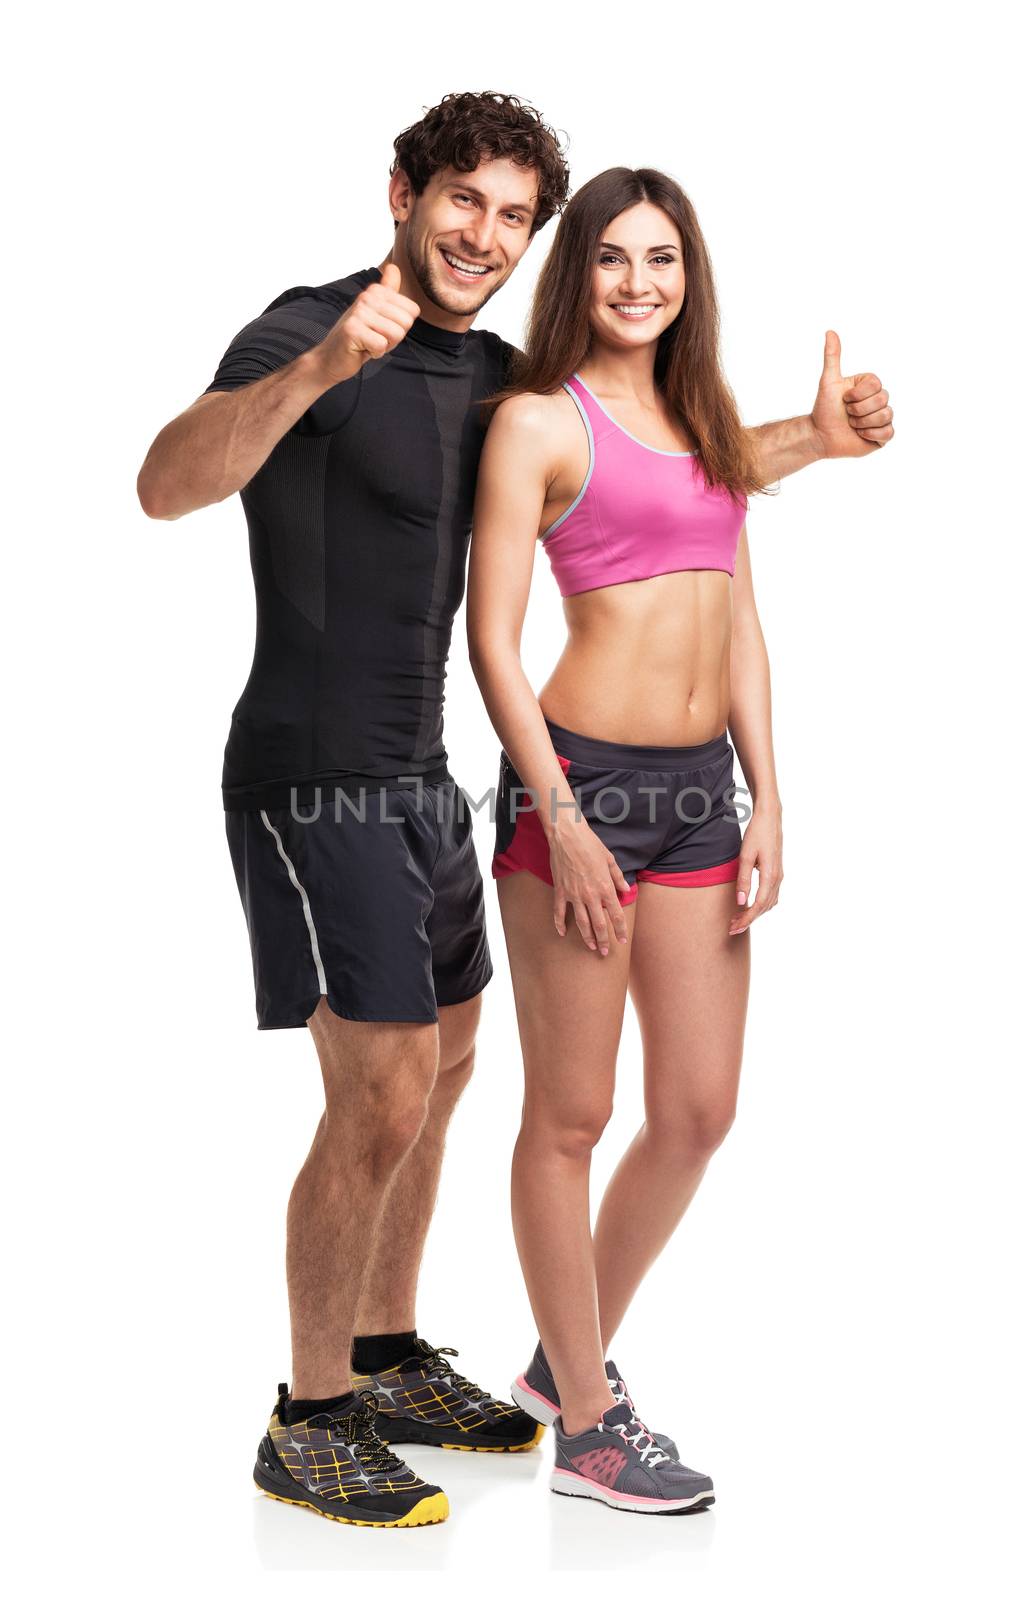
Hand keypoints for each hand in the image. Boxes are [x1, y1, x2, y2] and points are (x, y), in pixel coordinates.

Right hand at [314, 263, 419, 384]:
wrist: (333, 356)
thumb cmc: (360, 337)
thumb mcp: (377, 311)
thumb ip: (388, 290)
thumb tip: (393, 266)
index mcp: (376, 291)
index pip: (413, 311)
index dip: (401, 326)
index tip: (383, 328)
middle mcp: (367, 296)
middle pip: (406, 322)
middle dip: (394, 337)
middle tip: (375, 337)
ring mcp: (359, 312)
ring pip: (396, 334)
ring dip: (385, 345)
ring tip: (368, 342)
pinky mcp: (353, 329)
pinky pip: (381, 345)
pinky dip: (375, 353)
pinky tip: (362, 349)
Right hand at [549, 820, 629, 955]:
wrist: (567, 836)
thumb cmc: (590, 845)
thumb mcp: (610, 860)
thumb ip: (618, 878)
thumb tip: (626, 891)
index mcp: (605, 887)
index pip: (616, 915)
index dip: (620, 930)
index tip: (622, 940)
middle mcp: (590, 895)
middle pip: (599, 924)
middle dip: (604, 940)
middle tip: (606, 952)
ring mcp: (573, 895)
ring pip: (581, 922)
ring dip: (587, 937)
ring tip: (591, 947)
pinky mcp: (560, 891)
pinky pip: (559, 912)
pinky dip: (560, 924)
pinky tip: (562, 933)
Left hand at [728, 804, 782, 935]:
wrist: (770, 818)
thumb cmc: (756, 834)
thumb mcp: (745, 856)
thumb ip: (743, 880)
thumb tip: (740, 902)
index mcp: (770, 876)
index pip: (758, 905)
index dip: (746, 919)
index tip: (733, 927)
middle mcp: (778, 879)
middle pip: (764, 908)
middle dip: (748, 919)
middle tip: (732, 927)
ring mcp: (779, 876)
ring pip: (769, 903)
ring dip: (755, 913)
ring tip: (737, 918)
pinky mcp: (777, 872)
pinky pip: (771, 896)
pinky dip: (761, 905)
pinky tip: (750, 905)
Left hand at [811, 330, 894, 458]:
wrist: (820, 436)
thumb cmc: (824, 408)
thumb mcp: (828, 381)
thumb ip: (832, 356)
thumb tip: (830, 331)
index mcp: (869, 385)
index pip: (876, 384)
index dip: (858, 394)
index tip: (844, 399)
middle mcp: (877, 399)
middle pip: (882, 399)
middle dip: (859, 409)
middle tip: (847, 414)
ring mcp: (881, 418)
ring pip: (886, 415)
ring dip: (863, 422)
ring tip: (852, 425)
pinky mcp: (882, 436)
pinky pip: (888, 433)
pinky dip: (871, 434)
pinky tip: (859, 434)